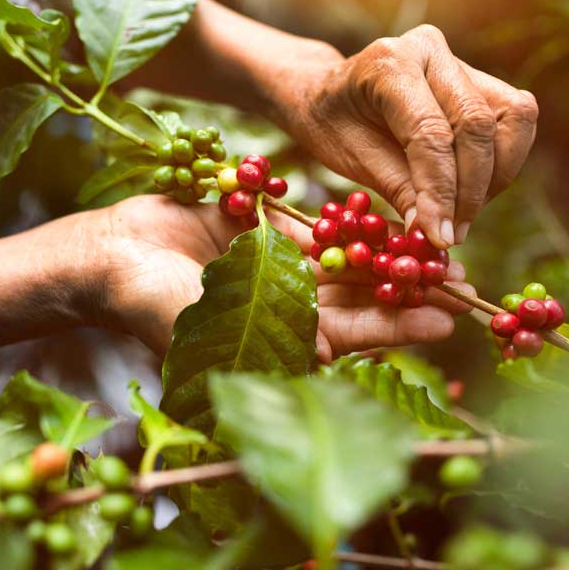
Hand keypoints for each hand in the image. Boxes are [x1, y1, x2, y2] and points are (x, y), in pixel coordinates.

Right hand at [94, 195, 472, 359]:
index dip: (397, 328)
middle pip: (358, 299)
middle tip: (461, 281)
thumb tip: (327, 355)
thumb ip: (262, 336)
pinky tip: (387, 214)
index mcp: (276, 340)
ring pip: (343, 261)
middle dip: (406, 291)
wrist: (107, 255)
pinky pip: (313, 227)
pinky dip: (347, 223)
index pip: (349, 336)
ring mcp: (273, 269)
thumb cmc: (144, 301)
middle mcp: (283, 308)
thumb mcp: (202, 325)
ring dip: (387, 255)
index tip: (446, 319)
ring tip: (436, 245)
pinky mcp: (261, 233)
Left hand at [270, 24, 538, 247]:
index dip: (441, 191)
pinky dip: (501, 164)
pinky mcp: (481, 79)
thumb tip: (436, 234)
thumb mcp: (350, 159)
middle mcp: (430, 51)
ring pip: (512, 119)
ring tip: (460, 215)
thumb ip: (397, 189)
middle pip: (477, 124)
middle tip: (451, 234)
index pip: (430, 133)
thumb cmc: (332, 125)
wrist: (326, 94)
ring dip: (495, 177)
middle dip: (471, 190)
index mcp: (388, 63)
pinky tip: (469, 193)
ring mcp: (459, 60)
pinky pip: (513, 121)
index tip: (439, 237)